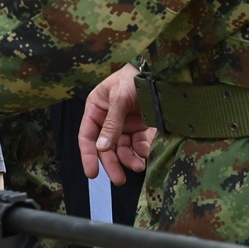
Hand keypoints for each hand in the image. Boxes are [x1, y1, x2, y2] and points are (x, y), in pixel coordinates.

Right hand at [78, 64, 154, 184]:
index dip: (88, 155)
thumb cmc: (134, 76)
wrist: (161, 68)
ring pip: (123, 148)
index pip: (87, 137)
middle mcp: (108, 120)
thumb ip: (112, 123)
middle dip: (112, 163)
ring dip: (129, 159)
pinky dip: (142, 151)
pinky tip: (146, 155)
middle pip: (106, 148)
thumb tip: (102, 148)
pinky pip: (139, 144)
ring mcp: (125, 124)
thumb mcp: (119, 97)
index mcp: (96, 110)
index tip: (92, 173)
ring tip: (139, 167)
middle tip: (119, 179)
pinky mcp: (142, 126)